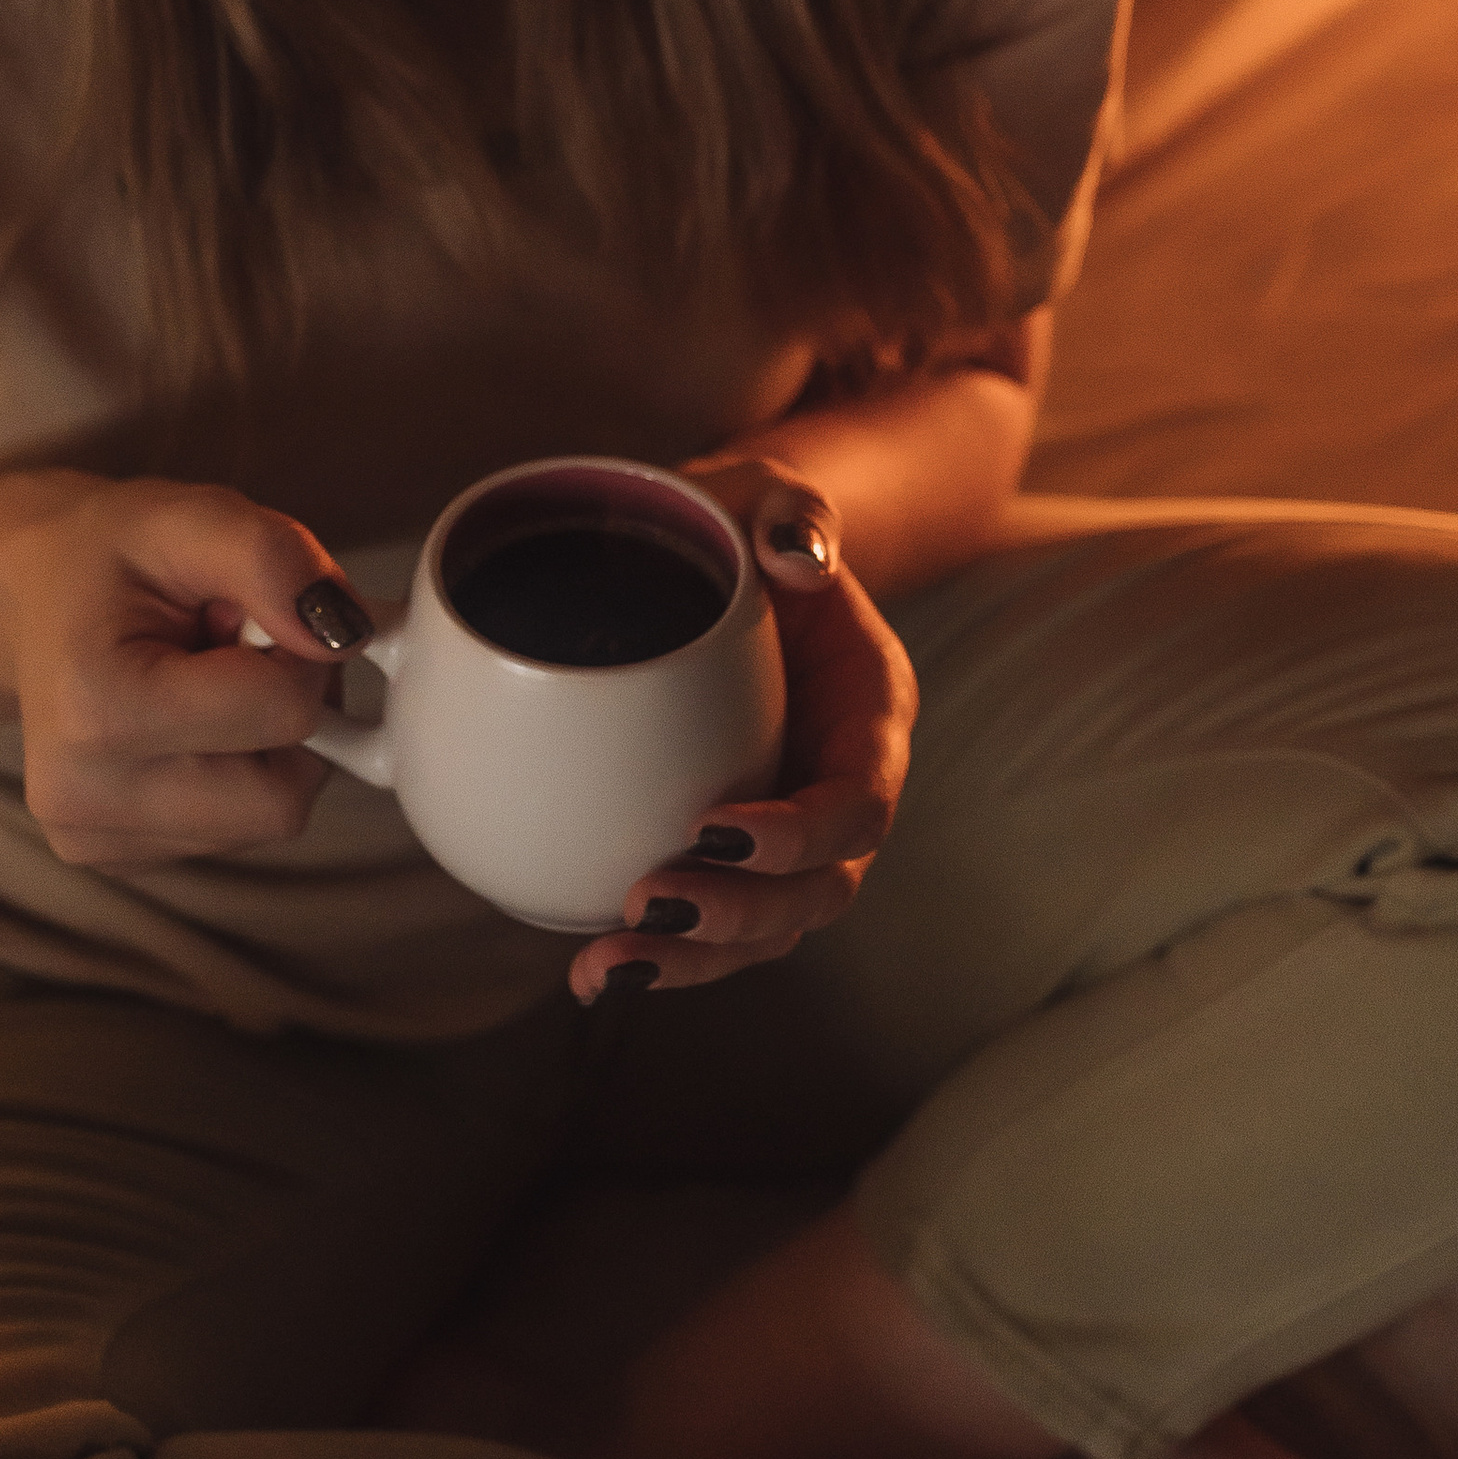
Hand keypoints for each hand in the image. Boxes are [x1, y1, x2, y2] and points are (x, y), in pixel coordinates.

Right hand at [0, 475, 375, 870]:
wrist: (31, 598)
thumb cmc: (107, 559)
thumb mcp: (187, 516)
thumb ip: (272, 558)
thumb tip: (346, 635)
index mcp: (97, 711)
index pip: (284, 713)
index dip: (299, 652)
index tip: (250, 616)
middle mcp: (86, 799)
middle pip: (284, 797)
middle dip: (290, 717)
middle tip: (236, 655)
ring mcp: (98, 842)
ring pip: (270, 819)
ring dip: (269, 748)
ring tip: (205, 685)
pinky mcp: (117, 860)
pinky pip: (237, 833)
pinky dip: (239, 778)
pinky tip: (189, 725)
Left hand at [569, 455, 915, 1000]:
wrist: (709, 557)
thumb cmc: (740, 521)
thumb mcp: (765, 491)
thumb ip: (791, 506)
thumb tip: (796, 557)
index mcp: (869, 713)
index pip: (860, 801)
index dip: (801, 833)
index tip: (715, 827)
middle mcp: (839, 788)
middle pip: (821, 890)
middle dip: (740, 914)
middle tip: (649, 903)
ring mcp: (785, 832)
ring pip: (768, 928)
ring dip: (695, 961)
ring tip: (607, 964)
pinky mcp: (726, 855)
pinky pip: (712, 926)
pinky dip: (658, 957)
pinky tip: (588, 967)